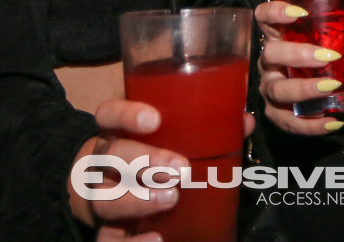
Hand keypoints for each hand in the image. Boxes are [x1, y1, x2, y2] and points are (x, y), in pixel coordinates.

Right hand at [72, 98, 254, 237]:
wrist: (108, 192)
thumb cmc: (148, 157)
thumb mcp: (167, 139)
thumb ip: (205, 129)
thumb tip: (244, 121)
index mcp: (116, 132)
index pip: (108, 114)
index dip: (127, 114)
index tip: (154, 119)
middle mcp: (102, 162)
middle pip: (112, 155)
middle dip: (144, 160)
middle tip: (179, 168)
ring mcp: (98, 196)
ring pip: (105, 197)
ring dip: (138, 199)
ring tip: (171, 198)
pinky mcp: (102, 230)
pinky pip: (106, 240)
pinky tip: (157, 239)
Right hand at [255, 0, 343, 135]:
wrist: (312, 90)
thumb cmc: (319, 56)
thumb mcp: (334, 40)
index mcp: (277, 36)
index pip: (263, 16)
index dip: (275, 12)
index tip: (299, 13)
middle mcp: (268, 61)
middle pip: (271, 54)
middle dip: (297, 55)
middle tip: (327, 57)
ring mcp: (269, 87)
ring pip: (277, 90)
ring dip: (304, 89)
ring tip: (331, 87)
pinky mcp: (275, 113)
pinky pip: (287, 122)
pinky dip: (310, 125)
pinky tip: (333, 122)